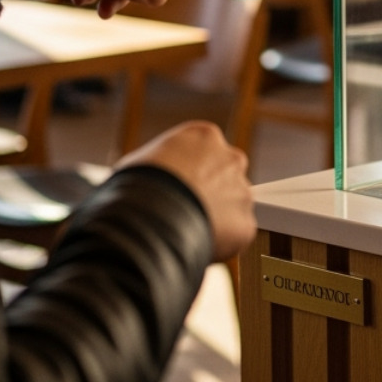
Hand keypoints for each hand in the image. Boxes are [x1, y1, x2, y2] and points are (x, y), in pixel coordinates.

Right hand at [117, 121, 255, 261]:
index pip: (205, 153)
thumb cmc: (136, 185)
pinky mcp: (245, 224)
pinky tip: (196, 244)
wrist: (148, 215)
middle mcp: (231, 159)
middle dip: (209, 194)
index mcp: (205, 137)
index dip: (189, 174)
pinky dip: (220, 244)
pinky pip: (235, 236)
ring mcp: (242, 192)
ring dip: (216, 219)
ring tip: (186, 231)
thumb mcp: (140, 162)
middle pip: (224, 178)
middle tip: (185, 212)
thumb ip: (160, 164)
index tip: (177, 189)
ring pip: (233, 208)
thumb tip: (150, 178)